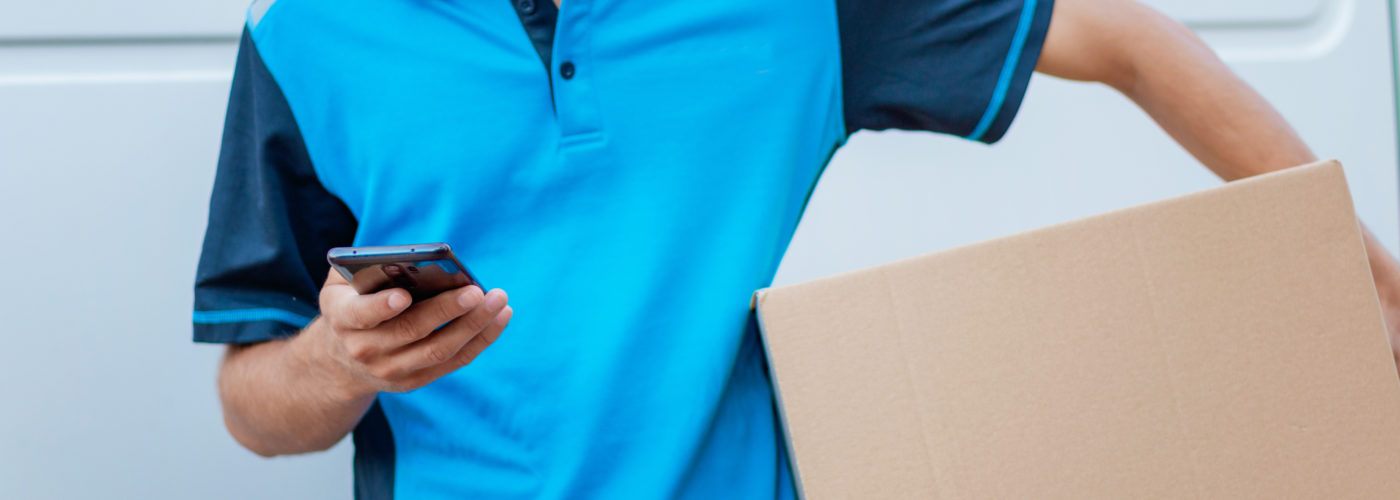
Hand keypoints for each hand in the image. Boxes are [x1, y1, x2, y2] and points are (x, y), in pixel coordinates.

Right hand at [313, 270, 512, 396]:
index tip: (404, 294)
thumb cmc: (352, 302)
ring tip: (499, 301)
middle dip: (446, 310)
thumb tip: (410, 258)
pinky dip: (481, 339)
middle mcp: (365, 349)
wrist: (341, 360)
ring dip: (473, 325)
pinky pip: (454, 360)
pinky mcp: (414, 381)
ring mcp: (391, 370)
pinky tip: (501, 316)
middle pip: (411, 331)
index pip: (361, 315)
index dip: (381, 306)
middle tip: (477, 291)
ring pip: (438, 349)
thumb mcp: (343, 282)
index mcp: (343, 319)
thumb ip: (365, 266)